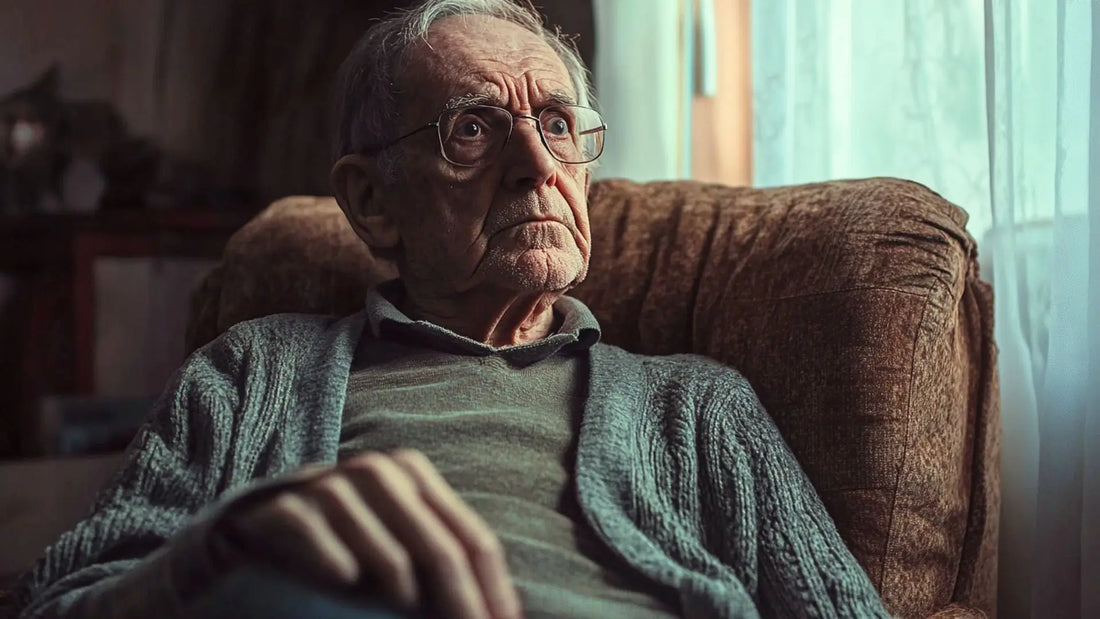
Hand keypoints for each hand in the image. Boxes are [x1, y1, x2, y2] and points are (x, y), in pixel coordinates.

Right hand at [209, 449, 521, 618]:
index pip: (472, 540)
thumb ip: (440, 567)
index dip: (493, 593)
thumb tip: (500, 614)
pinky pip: (324, 545)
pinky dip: (337, 567)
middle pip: (440, 551)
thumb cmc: (337, 548)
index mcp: (412, 475)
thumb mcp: (395, 553)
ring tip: (403, 608)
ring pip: (388, 554)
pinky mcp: (281, 508)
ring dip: (401, 591)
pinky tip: (343, 581)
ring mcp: (327, 487)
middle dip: (460, 606)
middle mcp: (376, 472)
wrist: (245, 533)